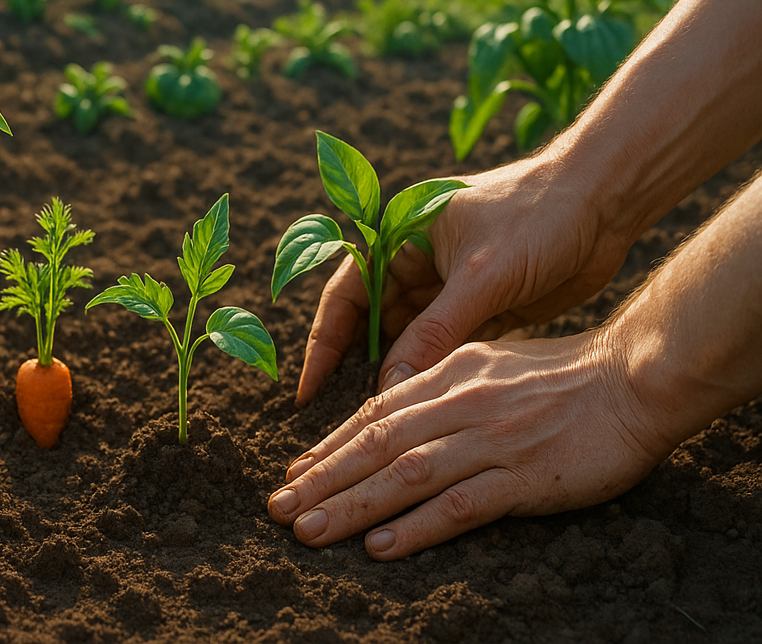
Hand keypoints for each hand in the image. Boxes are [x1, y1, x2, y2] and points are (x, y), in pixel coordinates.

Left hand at [268, 331, 672, 558]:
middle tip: (278, 509)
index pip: (374, 415)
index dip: (329, 447)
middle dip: (321, 480)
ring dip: (351, 505)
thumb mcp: (488, 364)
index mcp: (447, 376)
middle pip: (375, 445)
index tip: (294, 474)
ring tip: (308, 531)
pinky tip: (381, 546)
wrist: (633, 380)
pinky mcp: (524, 476)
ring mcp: (490, 440)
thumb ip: (440, 384)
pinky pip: (461, 504)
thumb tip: (392, 407)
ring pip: (405, 475)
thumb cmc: (563, 376)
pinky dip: (418, 526)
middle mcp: (459, 405)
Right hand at [295, 152, 629, 405]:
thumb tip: (390, 388)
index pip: (346, 295)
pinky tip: (426, 409)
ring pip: (410, 341)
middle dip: (358, 368)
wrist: (606, 201)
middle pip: (373, 324)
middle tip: (341, 418)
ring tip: (383, 423)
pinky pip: (446, 349)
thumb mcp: (481, 276)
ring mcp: (449, 287)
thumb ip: (434, 332)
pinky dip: (436, 375)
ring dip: (399, 376)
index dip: (324, 345)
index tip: (309, 392)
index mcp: (398, 235)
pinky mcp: (483, 309)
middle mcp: (416, 261)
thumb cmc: (537, 216)